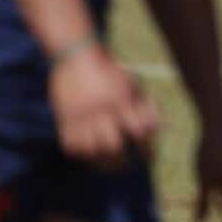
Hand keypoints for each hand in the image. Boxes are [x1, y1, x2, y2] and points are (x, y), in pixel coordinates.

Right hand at [49, 47, 159, 169]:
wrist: (75, 55)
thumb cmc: (110, 72)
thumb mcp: (132, 84)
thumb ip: (145, 107)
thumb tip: (157, 130)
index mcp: (121, 98)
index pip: (138, 131)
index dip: (146, 147)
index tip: (149, 156)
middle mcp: (100, 108)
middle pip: (113, 146)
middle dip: (124, 161)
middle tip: (130, 165)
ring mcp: (79, 115)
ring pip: (90, 150)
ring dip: (103, 163)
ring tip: (112, 166)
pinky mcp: (63, 118)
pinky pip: (71, 146)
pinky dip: (83, 154)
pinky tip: (92, 156)